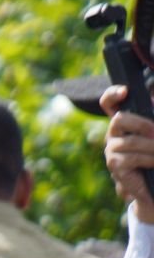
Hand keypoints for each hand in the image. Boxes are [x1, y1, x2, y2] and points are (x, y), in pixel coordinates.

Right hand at [100, 85, 153, 223]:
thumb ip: (153, 122)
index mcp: (124, 123)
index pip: (109, 103)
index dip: (112, 94)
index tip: (125, 91)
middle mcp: (114, 134)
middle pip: (119, 118)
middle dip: (141, 124)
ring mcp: (112, 150)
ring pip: (131, 141)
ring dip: (152, 147)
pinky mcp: (115, 166)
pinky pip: (132, 157)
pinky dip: (149, 159)